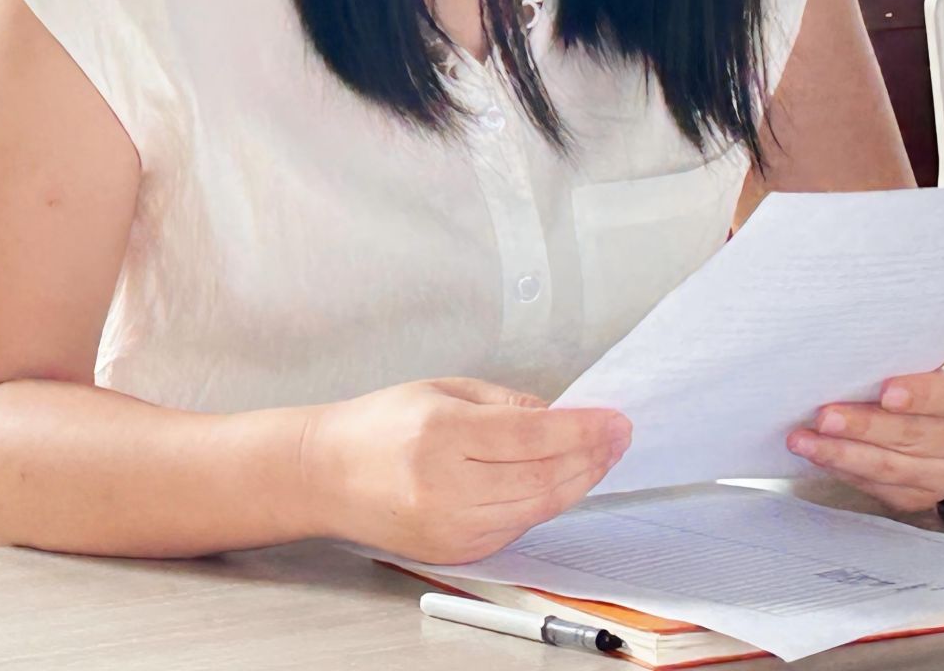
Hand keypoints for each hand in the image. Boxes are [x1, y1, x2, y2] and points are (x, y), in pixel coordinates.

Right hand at [297, 377, 630, 564]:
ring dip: (577, 482)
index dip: (583, 429)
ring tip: (599, 457)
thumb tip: (561, 417)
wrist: (325, 476)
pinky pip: (517, 526)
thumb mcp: (442, 390)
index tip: (615, 420)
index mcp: (441, 436)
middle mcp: (447, 487)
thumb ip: (505, 403)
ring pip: (537, 508)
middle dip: (590, 457)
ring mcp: (452, 527)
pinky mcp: (456, 552)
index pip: (533, 435)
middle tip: (618, 437)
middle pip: (543, 478)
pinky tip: (562, 481)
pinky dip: (546, 503)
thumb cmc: (379, 426)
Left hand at [786, 333, 943, 512]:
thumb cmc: (924, 352)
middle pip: (913, 435)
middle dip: (863, 427)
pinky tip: (820, 458)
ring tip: (804, 441)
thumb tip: (848, 337)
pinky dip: (847, 472)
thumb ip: (900, 338)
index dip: (920, 395)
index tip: (886, 392)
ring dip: (843, 455)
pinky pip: (883, 489)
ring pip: (893, 468)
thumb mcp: (924, 332)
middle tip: (823, 417)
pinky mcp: (926, 493)